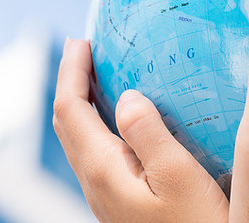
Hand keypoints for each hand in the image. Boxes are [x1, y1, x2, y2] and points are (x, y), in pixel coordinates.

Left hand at [52, 39, 228, 222]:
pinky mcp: (123, 207)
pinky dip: (103, 126)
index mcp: (103, 172)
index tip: (79, 42)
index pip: (69, 111)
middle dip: (71, 84)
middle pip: (68, 125)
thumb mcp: (179, 177)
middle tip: (86, 52)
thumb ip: (148, 133)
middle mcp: (96, 186)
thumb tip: (124, 97)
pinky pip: (101, 156)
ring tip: (104, 78)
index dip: (69, 73)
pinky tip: (131, 124)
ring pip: (83, 142)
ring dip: (85, 105)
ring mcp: (108, 199)